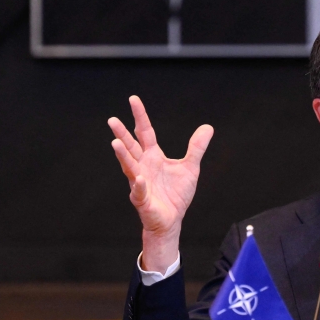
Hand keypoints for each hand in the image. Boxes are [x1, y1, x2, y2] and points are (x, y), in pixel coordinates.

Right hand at [108, 95, 213, 271]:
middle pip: (131, 147)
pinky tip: (140, 178)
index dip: (140, 116)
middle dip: (122, 134)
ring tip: (115, 143)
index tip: (133, 99)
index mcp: (153, 156)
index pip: (145, 132)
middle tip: (112, 120)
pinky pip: (140, 191)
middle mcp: (143, 166)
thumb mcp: (190, 167)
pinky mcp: (143, 200)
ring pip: (129, 167)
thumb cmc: (176, 194)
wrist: (172, 220)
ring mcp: (140, 183)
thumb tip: (208, 127)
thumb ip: (196, 148)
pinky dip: (140, 185)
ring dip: (122, 156)